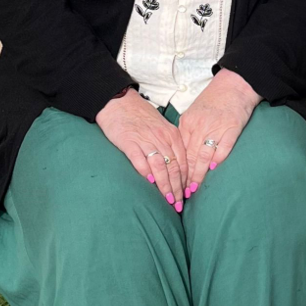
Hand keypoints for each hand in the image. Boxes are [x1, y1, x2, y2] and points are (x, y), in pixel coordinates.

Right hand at [96, 90, 188, 211]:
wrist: (119, 101)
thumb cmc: (139, 115)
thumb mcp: (161, 126)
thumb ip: (169, 144)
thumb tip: (175, 166)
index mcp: (172, 134)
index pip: (183, 162)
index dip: (186, 181)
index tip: (187, 195)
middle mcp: (161, 138)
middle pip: (174, 167)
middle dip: (178, 188)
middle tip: (178, 204)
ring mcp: (146, 140)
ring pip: (160, 167)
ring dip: (165, 186)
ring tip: (168, 200)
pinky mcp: (129, 142)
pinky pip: (140, 160)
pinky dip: (146, 173)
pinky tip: (150, 184)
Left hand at [176, 69, 261, 200]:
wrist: (234, 85)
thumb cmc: (214, 100)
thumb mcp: (194, 114)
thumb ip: (188, 133)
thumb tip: (182, 154)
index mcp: (188, 123)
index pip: (180, 152)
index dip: (177, 170)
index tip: (174, 183)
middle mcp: (199, 126)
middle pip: (189, 157)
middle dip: (186, 177)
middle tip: (183, 193)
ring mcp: (215, 128)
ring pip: (203, 156)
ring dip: (198, 174)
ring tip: (195, 188)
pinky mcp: (231, 128)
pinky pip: (222, 148)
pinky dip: (217, 160)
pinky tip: (212, 170)